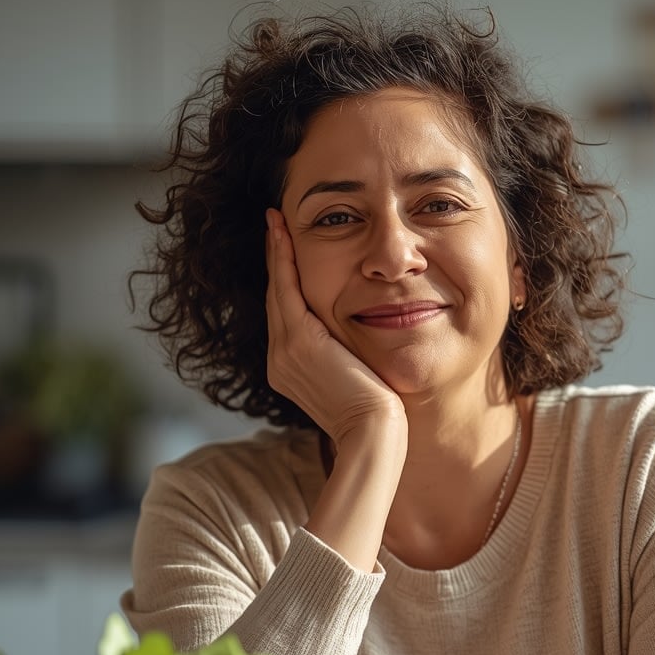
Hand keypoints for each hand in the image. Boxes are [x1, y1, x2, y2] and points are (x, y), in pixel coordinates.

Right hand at [265, 209, 404, 447]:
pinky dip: (283, 257)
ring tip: (276, 221)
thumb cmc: (379, 415)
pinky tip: (283, 231)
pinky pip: (286, 287)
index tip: (286, 253)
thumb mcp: (356, 380)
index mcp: (290, 369)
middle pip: (277, 299)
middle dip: (276, 261)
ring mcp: (284, 351)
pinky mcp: (298, 341)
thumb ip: (346, 357)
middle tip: (275, 226)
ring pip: (278, 289)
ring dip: (276, 252)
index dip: (285, 283)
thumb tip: (357, 345)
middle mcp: (280, 360)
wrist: (373, 433)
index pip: (287, 316)